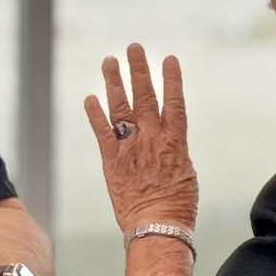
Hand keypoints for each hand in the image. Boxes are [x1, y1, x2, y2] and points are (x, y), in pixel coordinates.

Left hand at [85, 43, 198, 235]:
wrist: (157, 227)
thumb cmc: (177, 207)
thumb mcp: (185, 174)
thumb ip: (175, 153)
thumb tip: (169, 146)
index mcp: (175, 142)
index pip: (174, 103)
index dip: (172, 80)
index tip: (169, 59)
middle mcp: (151, 139)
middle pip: (145, 97)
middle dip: (139, 70)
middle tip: (134, 48)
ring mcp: (130, 148)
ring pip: (121, 108)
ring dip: (115, 83)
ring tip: (109, 61)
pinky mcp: (111, 161)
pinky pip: (101, 132)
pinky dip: (95, 114)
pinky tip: (90, 98)